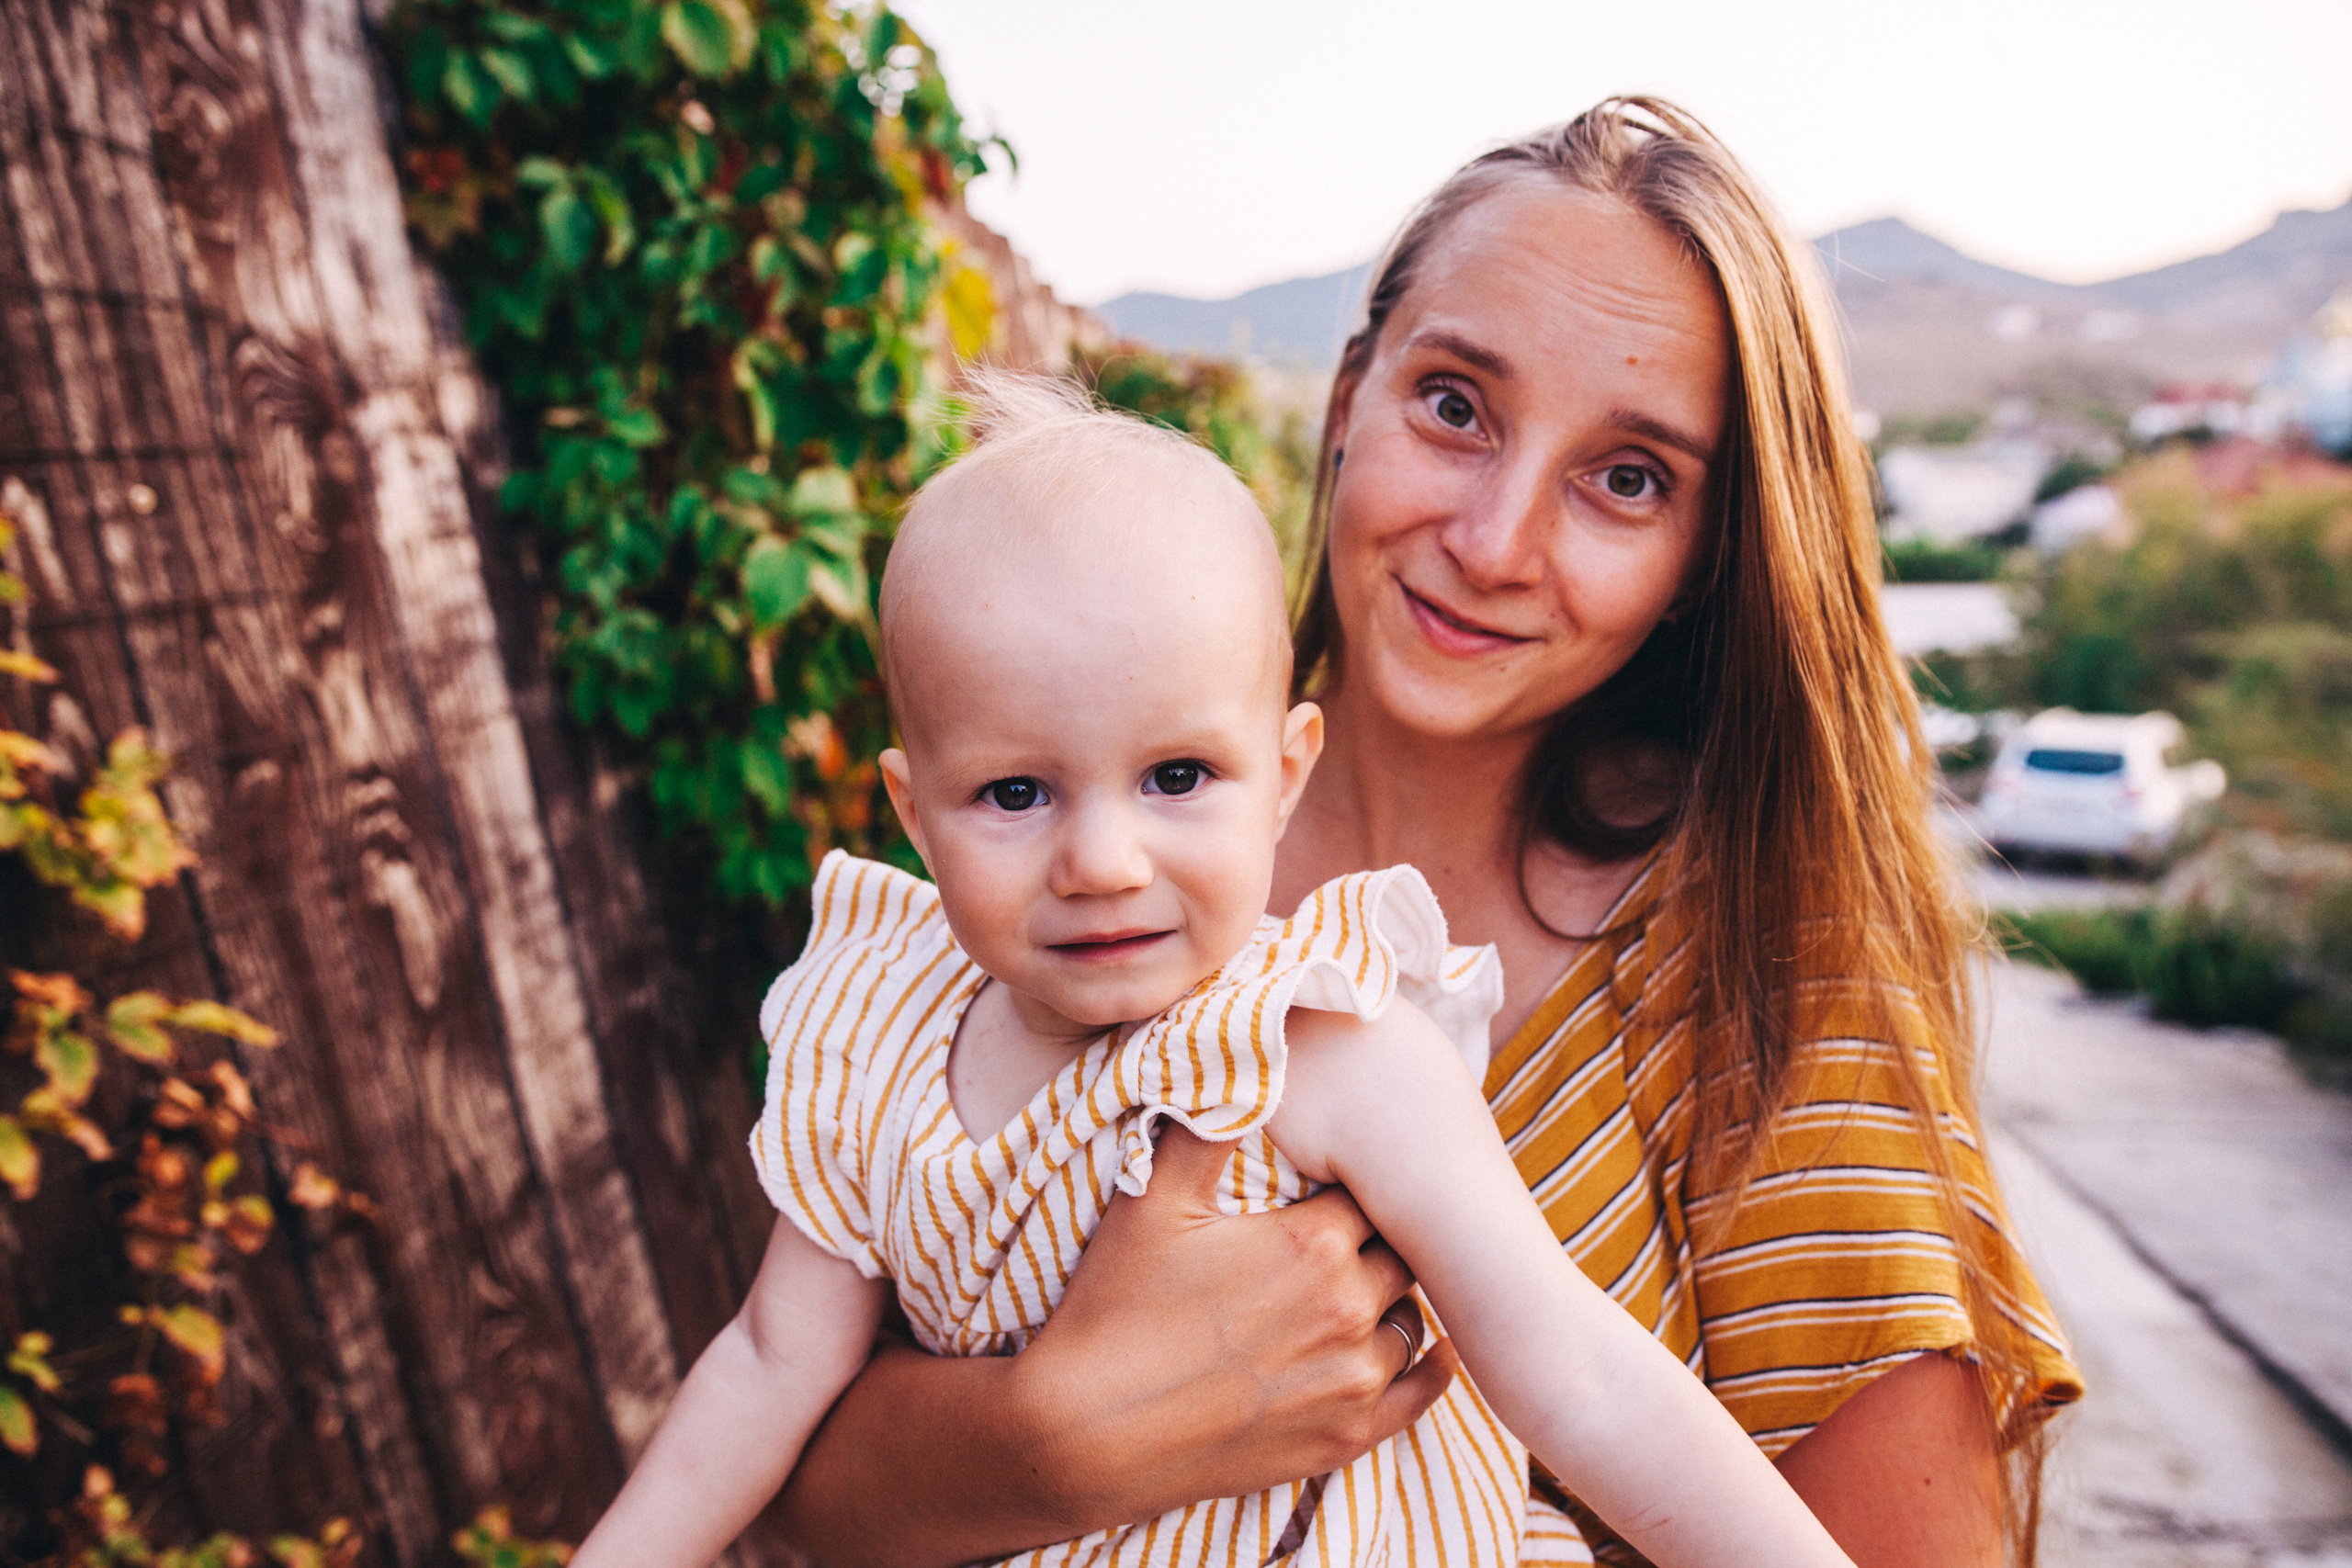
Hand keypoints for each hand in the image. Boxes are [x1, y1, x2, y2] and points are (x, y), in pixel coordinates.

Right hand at [1015, 1123, 1461, 1525]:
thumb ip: (1207, 1124)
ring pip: (1412, 1318)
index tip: (1337, 1181)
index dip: (1355, 1183)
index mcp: (1313, 1242)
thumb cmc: (1116, 1308)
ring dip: (1393, 1299)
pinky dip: (1432, 1365)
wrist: (1089, 1433)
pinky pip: (1421, 1392)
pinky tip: (1433, 1346)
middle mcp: (1348, 1308)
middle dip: (1379, 1237)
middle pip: (1401, 1252)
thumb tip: (1242, 1054)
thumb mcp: (1153, 1199)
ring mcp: (1353, 1380)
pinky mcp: (1347, 1437)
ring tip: (1364, 1286)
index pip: (1372, 1191)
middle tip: (1352, 1230)